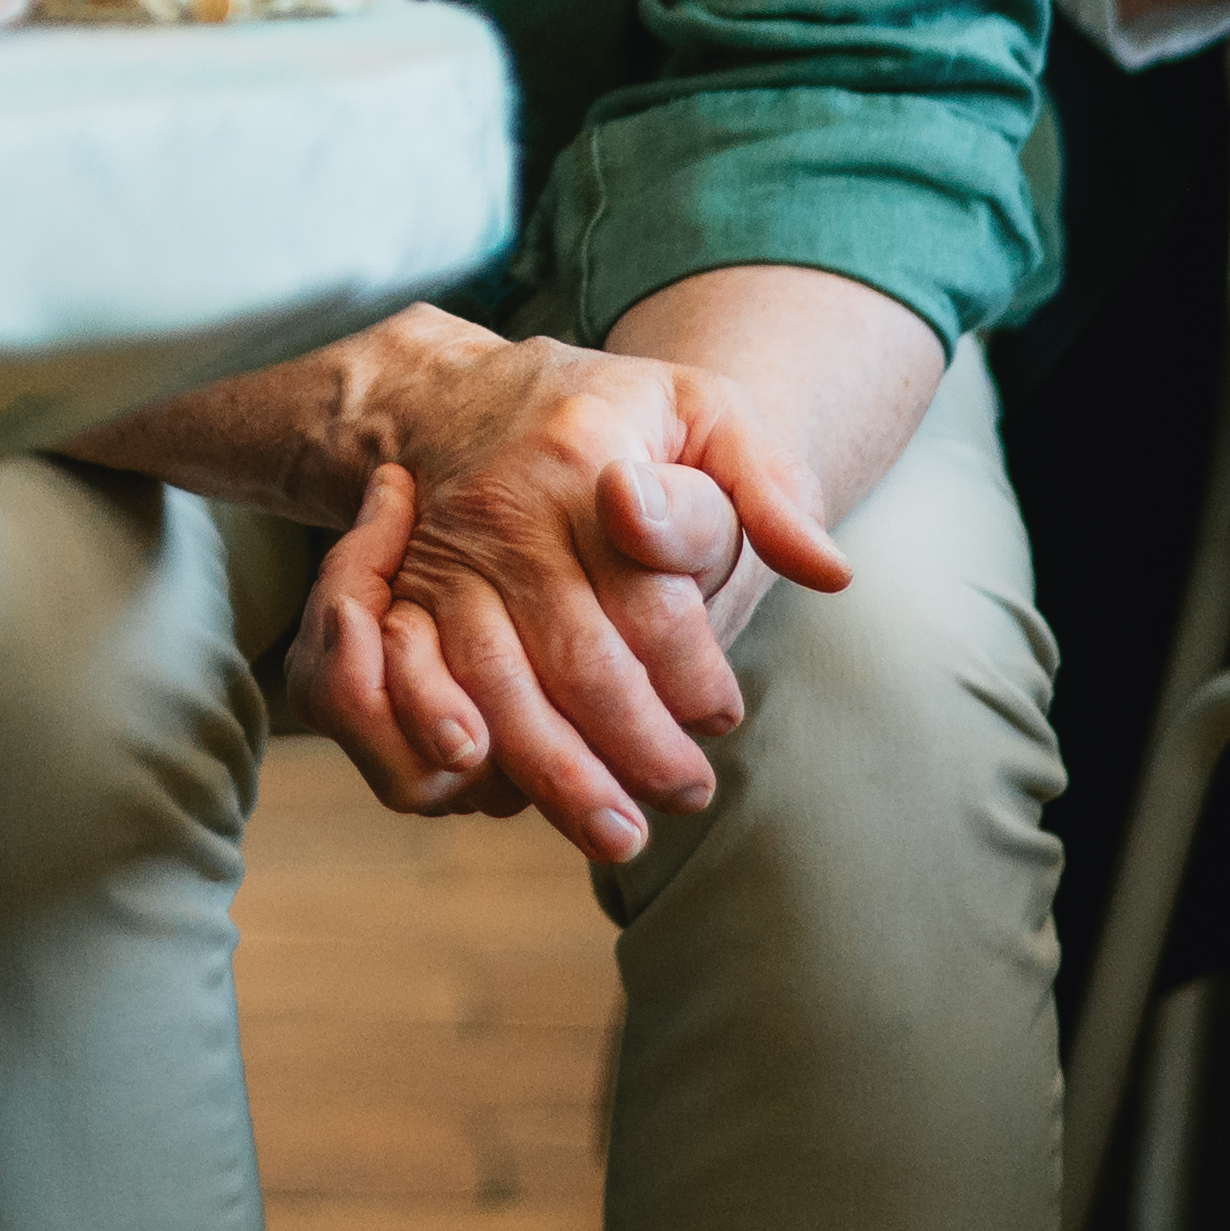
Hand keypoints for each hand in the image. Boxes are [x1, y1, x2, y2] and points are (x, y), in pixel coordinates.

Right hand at [267, 334, 855, 861]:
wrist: (465, 398)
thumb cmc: (613, 416)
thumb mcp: (703, 412)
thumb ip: (771, 489)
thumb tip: (829, 572)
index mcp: (586, 455)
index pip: (648, 594)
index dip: (692, 673)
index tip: (724, 714)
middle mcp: (503, 507)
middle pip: (575, 657)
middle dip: (637, 746)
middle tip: (688, 795)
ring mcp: (443, 556)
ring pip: (497, 687)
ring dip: (557, 773)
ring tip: (618, 832)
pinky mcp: (400, 597)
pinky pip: (415, 688)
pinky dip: (454, 747)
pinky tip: (504, 792)